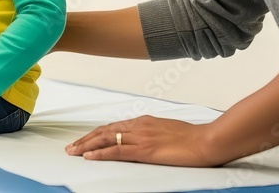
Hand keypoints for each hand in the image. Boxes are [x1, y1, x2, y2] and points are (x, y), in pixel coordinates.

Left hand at [65, 115, 223, 166]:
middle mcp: (138, 126)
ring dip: (87, 146)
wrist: (207, 141)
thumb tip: (144, 140)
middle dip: (85, 139)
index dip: (96, 134)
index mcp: (143, 121)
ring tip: (73, 152)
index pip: (113, 126)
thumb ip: (152, 133)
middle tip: (71, 147)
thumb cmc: (193, 138)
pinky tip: (89, 156)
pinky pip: (117, 151)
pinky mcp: (145, 150)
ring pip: (106, 140)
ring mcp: (140, 137)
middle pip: (104, 131)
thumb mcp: (167, 131)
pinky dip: (100, 153)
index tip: (84, 140)